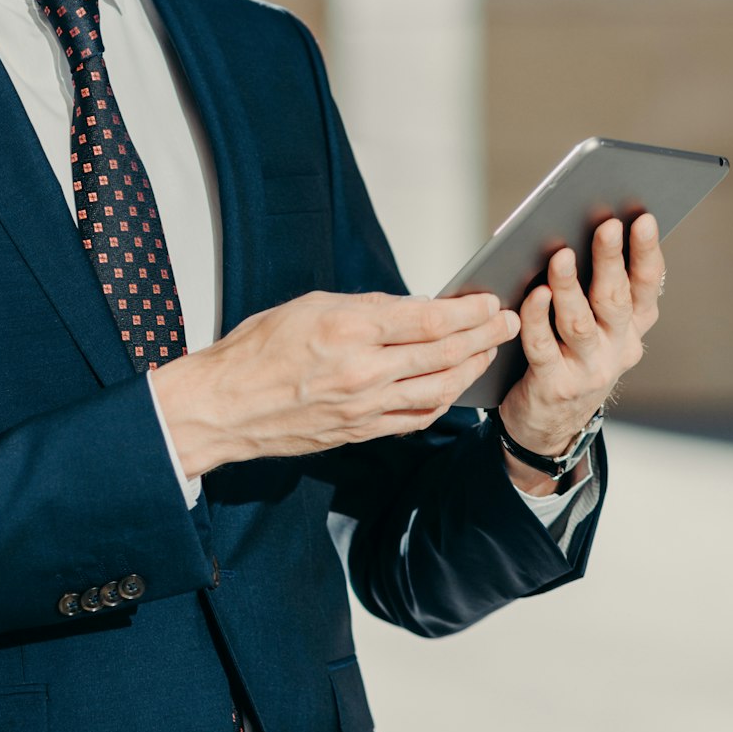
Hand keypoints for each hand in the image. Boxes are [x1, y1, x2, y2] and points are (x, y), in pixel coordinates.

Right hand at [152, 289, 520, 480]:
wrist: (224, 406)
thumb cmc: (256, 351)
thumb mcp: (310, 306)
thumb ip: (365, 309)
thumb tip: (411, 310)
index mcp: (350, 328)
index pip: (429, 320)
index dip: (468, 311)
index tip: (489, 301)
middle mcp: (364, 370)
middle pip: (444, 353)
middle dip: (484, 336)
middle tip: (507, 322)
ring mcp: (365, 406)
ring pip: (438, 389)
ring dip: (471, 369)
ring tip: (488, 352)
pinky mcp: (361, 430)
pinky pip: (416, 417)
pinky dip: (443, 401)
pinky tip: (453, 387)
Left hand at [498, 214, 664, 475]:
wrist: (550, 425)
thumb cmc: (568, 357)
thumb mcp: (595, 327)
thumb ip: (594, 288)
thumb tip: (577, 231)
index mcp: (631, 328)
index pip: (646, 286)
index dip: (646, 252)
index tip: (643, 218)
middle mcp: (616, 348)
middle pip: (615, 299)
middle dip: (611, 259)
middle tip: (606, 225)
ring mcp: (587, 369)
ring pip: (579, 323)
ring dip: (569, 287)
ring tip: (560, 255)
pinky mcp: (554, 385)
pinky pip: (542, 346)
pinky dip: (537, 318)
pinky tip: (533, 294)